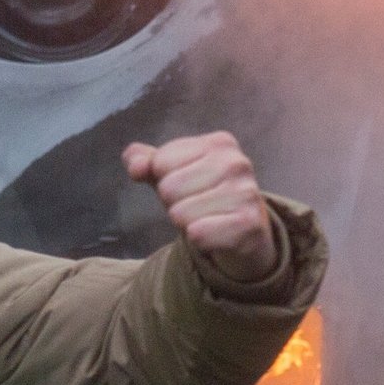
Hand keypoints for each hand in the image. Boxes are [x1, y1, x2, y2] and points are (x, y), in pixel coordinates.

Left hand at [125, 132, 280, 284]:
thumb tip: (135, 165)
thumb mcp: (172, 175)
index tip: (187, 186)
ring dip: (187, 224)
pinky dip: (198, 240)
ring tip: (208, 220)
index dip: (164, 180)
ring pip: (180, 214)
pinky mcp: (248, 224)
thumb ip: (147, 163)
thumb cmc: (203, 198)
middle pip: (169, 188)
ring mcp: (246, 193)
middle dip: (174, 204)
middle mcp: (237, 163)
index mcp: (219, 143)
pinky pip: (197, 234)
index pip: (160, 161)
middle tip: (198, 207)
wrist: (245, 234)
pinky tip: (216, 235)